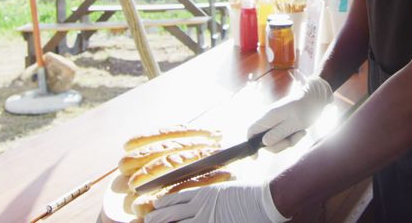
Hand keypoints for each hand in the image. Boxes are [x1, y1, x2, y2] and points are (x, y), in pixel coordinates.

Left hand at [144, 181, 288, 222]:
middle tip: (147, 220)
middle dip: (157, 218)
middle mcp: (201, 207)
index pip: (177, 198)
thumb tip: (200, 201)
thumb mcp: (227, 190)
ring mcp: (207, 219)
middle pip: (172, 213)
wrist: (265, 201)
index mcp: (204, 194)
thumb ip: (212, 197)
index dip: (164, 204)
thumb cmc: (250, 194)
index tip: (155, 206)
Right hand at [248, 76, 331, 152]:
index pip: (251, 131)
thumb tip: (264, 143)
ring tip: (300, 132)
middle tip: (291, 140)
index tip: (256, 158)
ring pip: (276, 140)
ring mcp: (276, 122)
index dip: (250, 145)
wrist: (317, 98)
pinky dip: (293, 138)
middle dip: (279, 145)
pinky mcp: (283, 124)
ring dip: (288, 141)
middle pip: (264, 141)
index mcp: (269, 116)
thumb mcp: (294, 123)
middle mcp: (270, 119)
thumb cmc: (306, 108)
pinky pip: (284, 137)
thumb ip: (278, 133)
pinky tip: (302, 131)